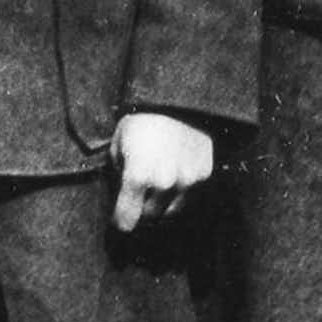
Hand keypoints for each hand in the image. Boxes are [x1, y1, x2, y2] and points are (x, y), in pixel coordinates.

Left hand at [111, 111, 213, 231]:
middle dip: (140, 211)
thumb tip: (124, 198)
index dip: (120, 221)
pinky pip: (188, 196)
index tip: (119, 219)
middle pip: (149, 217)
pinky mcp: (203, 175)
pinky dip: (179, 192)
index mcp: (138, 175)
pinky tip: (172, 176)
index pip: (126, 220)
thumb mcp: (117, 146)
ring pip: (170, 211)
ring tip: (154, 187)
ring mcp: (187, 180)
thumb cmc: (140, 121)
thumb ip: (119, 176)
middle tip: (136, 199)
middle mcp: (164, 183)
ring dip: (160, 205)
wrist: (176, 99)